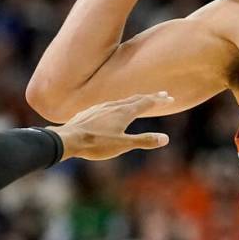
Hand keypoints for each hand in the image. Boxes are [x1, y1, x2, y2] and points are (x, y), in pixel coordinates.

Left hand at [50, 92, 172, 160]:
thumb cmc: (96, 143)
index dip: (159, 100)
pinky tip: (114, 110)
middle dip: (150, 97)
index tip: (170, 98)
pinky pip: (110, 105)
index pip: (146, 103)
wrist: (68, 139)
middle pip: (136, 98)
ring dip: (135, 100)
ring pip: (122, 101)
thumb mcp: (123, 145)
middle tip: (162, 94)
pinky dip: (120, 105)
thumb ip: (144, 140)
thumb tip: (165, 138)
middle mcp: (114, 106)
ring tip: (140, 101)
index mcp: (124, 112)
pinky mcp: (91, 112)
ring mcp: (101, 107)